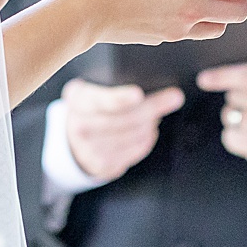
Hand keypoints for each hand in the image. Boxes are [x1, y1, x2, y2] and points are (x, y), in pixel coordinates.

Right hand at [59, 79, 184, 181]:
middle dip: (154, 107)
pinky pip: (135, 150)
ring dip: (152, 123)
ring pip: (134, 135)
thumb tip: (157, 80)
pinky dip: (147, 139)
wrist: (72, 139)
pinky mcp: (102, 165)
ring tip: (157, 114)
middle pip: (126, 118)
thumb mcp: (92, 88)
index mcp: (78, 100)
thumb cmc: (91, 106)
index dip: (119, 98)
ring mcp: (90, 149)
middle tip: (174, 96)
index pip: (100, 100)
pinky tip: (149, 131)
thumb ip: (115, 82)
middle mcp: (80, 126)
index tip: (138, 94)